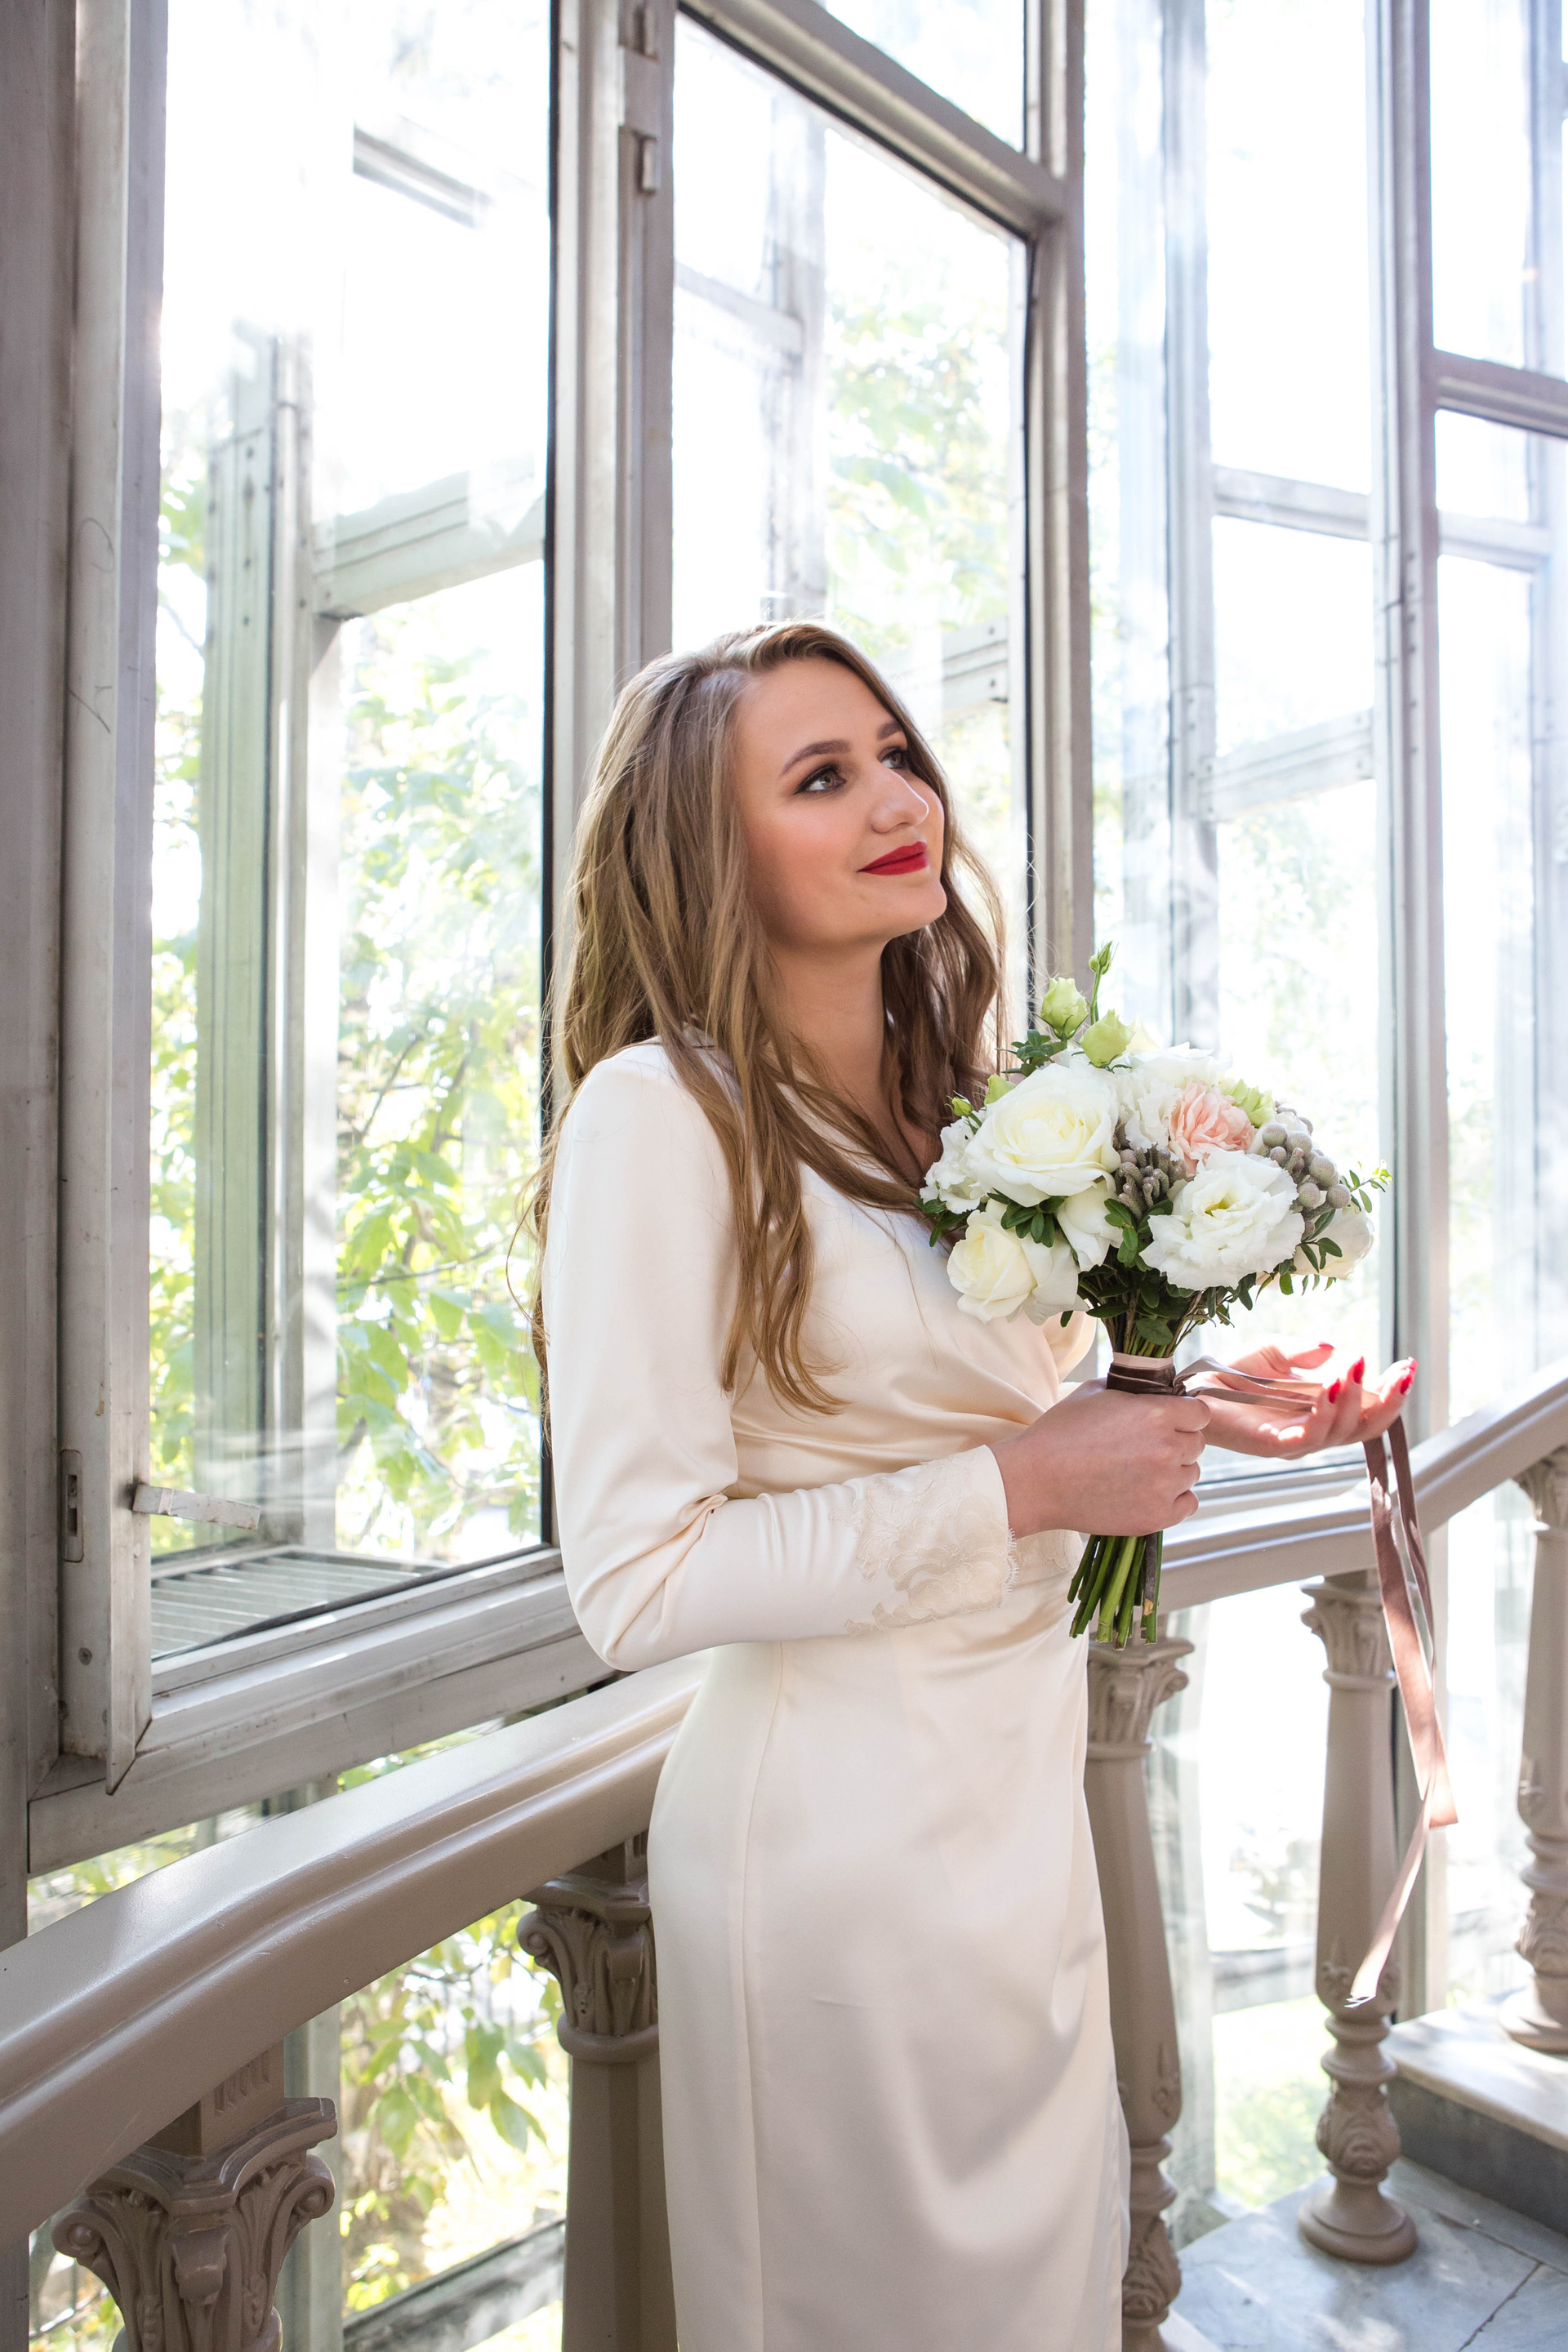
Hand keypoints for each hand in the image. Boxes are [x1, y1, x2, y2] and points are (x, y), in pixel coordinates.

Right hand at [989, 1382, 1210, 1538]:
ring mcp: (1165, 1486)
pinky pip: (1188, 1504)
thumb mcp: (1094, 1392)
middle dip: (1177, 1442)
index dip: (1185, 1415)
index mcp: (1156, 1413)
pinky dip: (1173, 1499)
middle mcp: (1167, 1449)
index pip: (1200, 1412)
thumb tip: (1153, 1388)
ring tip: (1139, 1472)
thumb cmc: (1059, 1434)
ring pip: (1191, 1474)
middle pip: (1197, 1444)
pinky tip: (1147, 1493)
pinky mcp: (1158, 1516)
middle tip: (1146, 1448)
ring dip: (1174, 1471)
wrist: (1035, 1481)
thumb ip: (1133, 1388)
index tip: (1170, 1420)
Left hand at [1199, 1342, 1414, 1459]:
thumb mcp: (1276, 1353)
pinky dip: (1325, 1411)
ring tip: (1356, 1367)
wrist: (1195, 1387)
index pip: (1368, 1409)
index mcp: (1323, 1411)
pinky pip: (1310, 1435)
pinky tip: (1331, 1386)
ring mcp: (1298, 1441)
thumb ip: (1306, 1352)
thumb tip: (1337, 1349)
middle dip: (1390, 1401)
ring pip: (1343, 1431)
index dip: (1391, 1392)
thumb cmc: (1235, 1373)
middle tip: (1402, 1373)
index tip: (1408, 1367)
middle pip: (1366, 1427)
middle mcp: (1316, 1431)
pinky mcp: (1276, 1445)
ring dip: (1355, 1398)